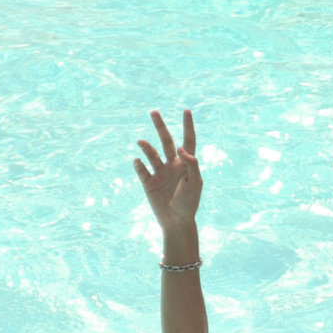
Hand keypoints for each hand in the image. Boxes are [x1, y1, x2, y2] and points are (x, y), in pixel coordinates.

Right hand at [134, 109, 201, 232]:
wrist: (177, 222)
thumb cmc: (190, 203)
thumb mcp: (195, 183)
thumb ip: (191, 165)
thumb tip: (181, 147)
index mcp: (186, 164)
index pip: (188, 140)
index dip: (188, 126)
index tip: (186, 110)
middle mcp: (172, 165)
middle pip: (167, 141)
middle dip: (160, 126)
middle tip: (154, 112)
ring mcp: (160, 173)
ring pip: (152, 154)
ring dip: (146, 147)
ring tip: (141, 142)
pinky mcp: (149, 183)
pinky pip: (142, 170)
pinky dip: (139, 165)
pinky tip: (137, 160)